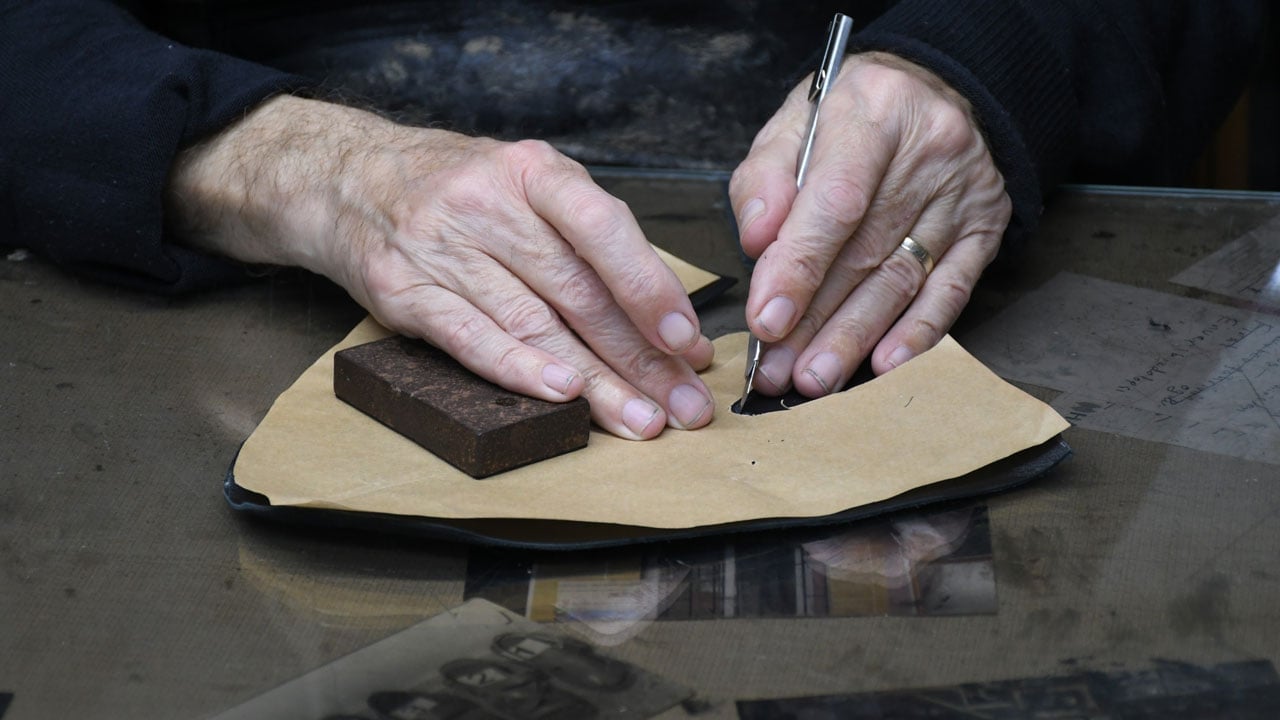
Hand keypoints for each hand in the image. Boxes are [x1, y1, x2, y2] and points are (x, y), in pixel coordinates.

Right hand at [167, 96, 714, 438]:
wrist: (347, 179)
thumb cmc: (459, 189)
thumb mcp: (526, 184)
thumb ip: (587, 239)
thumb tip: (662, 317)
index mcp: (532, 171)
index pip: (603, 230)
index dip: (649, 289)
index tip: (688, 340)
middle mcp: (486, 204)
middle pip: (575, 291)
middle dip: (639, 357)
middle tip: (684, 404)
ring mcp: (440, 247)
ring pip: (532, 323)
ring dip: (594, 381)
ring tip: (641, 419)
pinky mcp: (403, 291)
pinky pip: (468, 337)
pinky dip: (517, 370)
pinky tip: (561, 397)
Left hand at [729, 51, 1010, 395]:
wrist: (936, 91)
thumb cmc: (851, 117)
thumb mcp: (796, 122)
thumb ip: (765, 179)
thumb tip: (756, 242)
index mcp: (873, 111)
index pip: (836, 200)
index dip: (798, 266)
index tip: (766, 319)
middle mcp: (927, 152)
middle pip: (865, 252)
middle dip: (815, 321)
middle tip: (777, 371)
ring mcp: (962, 194)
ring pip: (902, 279)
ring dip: (854, 339)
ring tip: (813, 379)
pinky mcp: (985, 229)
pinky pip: (951, 290)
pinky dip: (917, 333)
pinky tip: (884, 365)